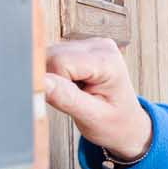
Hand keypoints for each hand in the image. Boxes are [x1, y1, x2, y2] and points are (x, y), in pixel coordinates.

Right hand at [43, 38, 151, 162]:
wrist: (126, 124)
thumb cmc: (114, 123)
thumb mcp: (91, 117)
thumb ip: (65, 97)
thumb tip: (41, 81)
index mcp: (108, 61)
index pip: (60, 61)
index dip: (56, 84)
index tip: (71, 101)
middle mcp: (100, 46)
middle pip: (52, 54)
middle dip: (53, 80)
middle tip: (73, 99)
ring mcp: (90, 44)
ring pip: (49, 54)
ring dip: (53, 77)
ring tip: (75, 92)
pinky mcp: (81, 47)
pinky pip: (53, 56)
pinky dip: (55, 73)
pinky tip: (72, 85)